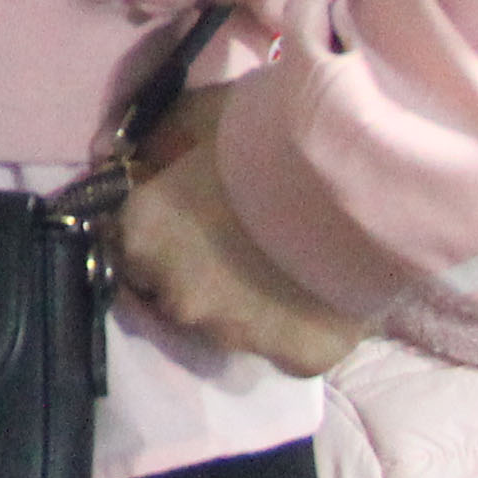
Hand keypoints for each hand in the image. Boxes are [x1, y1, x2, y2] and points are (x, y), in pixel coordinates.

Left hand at [111, 81, 367, 377]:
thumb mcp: (196, 116)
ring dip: (245, 302)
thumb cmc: (267, 135)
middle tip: (238, 241)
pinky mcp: (294, 360)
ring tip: (284, 265)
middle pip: (172, 292)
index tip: (187, 218)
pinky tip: (319, 292)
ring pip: (228, 325)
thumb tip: (122, 158)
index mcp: (141, 237)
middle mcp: (175, 297)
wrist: (356, 178)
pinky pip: (287, 348)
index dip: (158, 231)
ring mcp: (233, 336)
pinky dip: (297, 325)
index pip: (126, 245)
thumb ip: (155, 144)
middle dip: (195, 272)